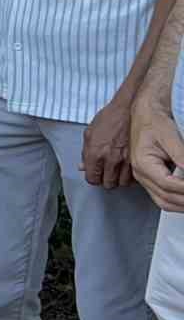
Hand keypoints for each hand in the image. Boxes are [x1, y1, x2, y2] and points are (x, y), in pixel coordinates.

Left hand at [82, 96, 135, 188]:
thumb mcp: (89, 133)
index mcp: (94, 154)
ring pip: (122, 183)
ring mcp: (125, 160)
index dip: (93, 178)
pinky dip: (130, 176)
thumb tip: (82, 166)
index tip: (94, 175)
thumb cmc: (108, 119)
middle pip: (108, 184)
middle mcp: (110, 159)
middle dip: (105, 180)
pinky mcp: (138, 158)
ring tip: (117, 171)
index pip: (92, 179)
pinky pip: (134, 177)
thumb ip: (85, 153)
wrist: (127, 110)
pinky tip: (127, 169)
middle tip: (105, 173)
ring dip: (119, 179)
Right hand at [132, 96, 183, 210]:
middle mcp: (140, 174)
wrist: (145, 115)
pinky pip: (161, 195)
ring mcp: (143, 177)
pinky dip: (176, 200)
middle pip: (165, 198)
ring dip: (181, 204)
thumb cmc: (154, 122)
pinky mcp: (149, 177)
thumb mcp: (170, 136)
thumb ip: (181, 156)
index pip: (168, 185)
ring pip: (163, 201)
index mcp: (142, 164)